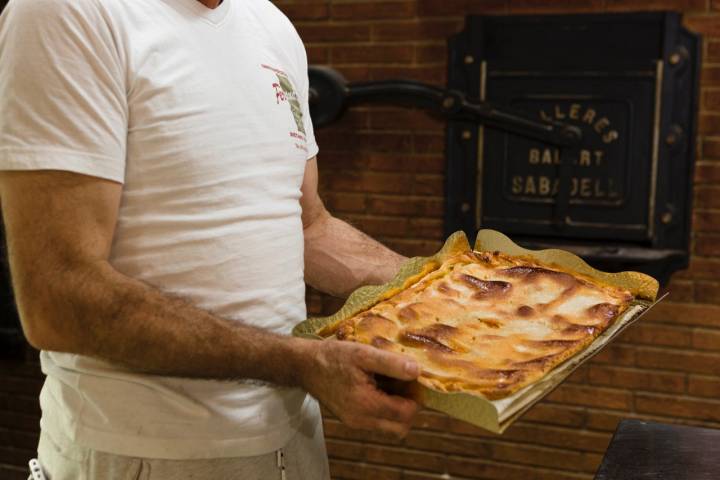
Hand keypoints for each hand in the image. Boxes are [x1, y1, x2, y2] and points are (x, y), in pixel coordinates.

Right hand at [299, 339, 420, 437]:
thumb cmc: (333, 357)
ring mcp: (355, 423)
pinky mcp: (351, 420)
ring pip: (390, 427)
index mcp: (366, 405)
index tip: (413, 378)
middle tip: (404, 383)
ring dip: (397, 409)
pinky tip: (377, 387)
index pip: (406, 414)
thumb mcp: (363, 353)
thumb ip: (391, 363)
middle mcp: (361, 420)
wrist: (305, 365)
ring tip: (390, 383)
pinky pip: (377, 422)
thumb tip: (417, 371)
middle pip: (401, 427)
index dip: (415, 397)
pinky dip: (384, 409)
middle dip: (409, 407)